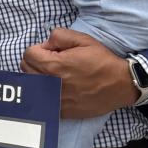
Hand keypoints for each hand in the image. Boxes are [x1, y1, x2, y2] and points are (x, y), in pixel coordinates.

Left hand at [21, 27, 138, 118]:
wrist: (120, 85)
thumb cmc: (102, 60)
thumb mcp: (83, 39)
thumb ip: (59, 36)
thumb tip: (45, 44)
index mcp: (55, 65)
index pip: (28, 54)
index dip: (39, 49)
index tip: (53, 51)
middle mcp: (51, 84)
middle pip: (26, 69)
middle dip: (36, 61)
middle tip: (53, 61)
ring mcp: (55, 99)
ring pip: (31, 85)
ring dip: (38, 76)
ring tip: (55, 74)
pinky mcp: (61, 111)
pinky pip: (41, 100)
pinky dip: (45, 92)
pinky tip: (58, 88)